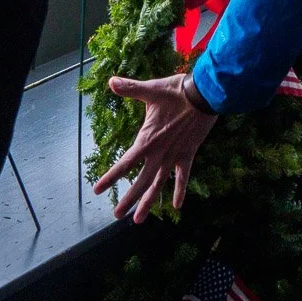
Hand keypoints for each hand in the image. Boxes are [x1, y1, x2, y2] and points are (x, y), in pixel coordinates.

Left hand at [92, 73, 217, 223]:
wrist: (204, 95)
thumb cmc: (175, 91)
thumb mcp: (151, 90)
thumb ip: (130, 89)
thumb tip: (111, 81)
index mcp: (147, 140)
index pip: (125, 164)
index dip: (110, 178)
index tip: (97, 190)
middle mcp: (159, 154)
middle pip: (141, 182)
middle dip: (128, 199)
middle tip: (116, 214)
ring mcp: (174, 156)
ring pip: (159, 185)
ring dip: (148, 202)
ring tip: (138, 219)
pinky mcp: (188, 154)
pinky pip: (183, 177)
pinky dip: (179, 191)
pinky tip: (176, 207)